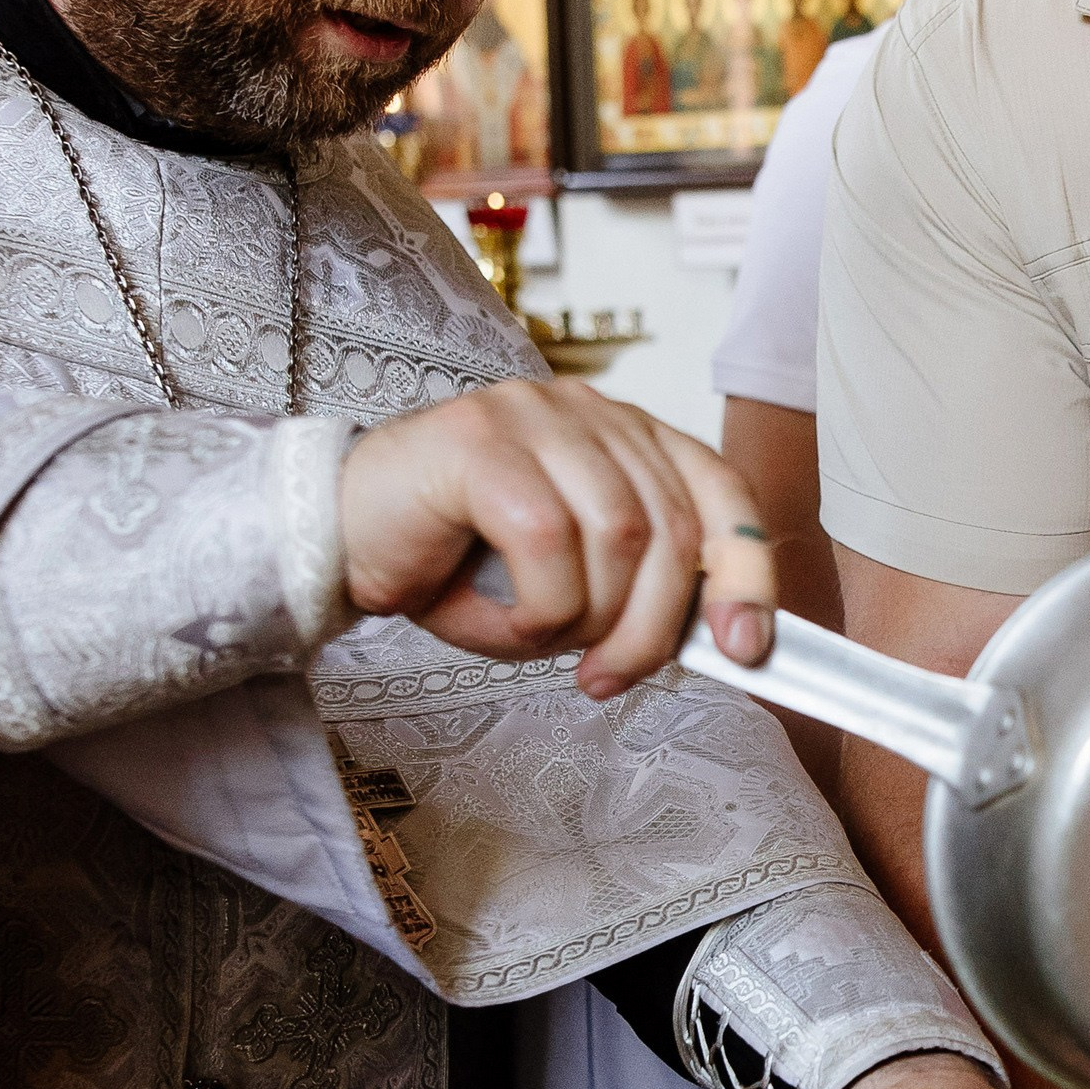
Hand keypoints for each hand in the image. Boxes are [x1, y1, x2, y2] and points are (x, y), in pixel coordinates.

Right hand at [338, 378, 775, 692]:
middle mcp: (589, 411)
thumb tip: (722, 643)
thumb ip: (639, 597)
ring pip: (620, 535)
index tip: (747, 648)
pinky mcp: (480, 441)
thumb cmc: (455, 566)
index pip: (720, 491)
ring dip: (588, 619)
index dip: (747, 572)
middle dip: (652, 628)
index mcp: (625, 437)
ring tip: (541, 641)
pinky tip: (506, 623)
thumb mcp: (569, 588)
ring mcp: (534, 416)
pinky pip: (549, 541)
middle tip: (609, 677)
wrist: (342, 542)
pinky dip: (538, 608)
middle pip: (675, 528)